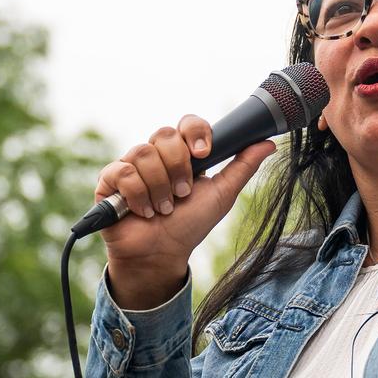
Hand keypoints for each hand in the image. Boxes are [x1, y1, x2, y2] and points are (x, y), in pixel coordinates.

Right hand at [95, 115, 274, 308]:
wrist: (161, 254)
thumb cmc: (190, 225)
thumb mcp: (222, 195)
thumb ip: (242, 167)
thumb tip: (268, 143)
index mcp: (182, 153)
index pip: (187, 123)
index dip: (195, 132)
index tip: (204, 153)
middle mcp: (156, 155)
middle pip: (164, 135)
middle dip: (178, 168)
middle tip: (183, 194)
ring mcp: (131, 165)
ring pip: (144, 154)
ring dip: (159, 188)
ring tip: (163, 209)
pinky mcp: (109, 181)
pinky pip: (123, 172)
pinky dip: (138, 196)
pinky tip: (143, 212)